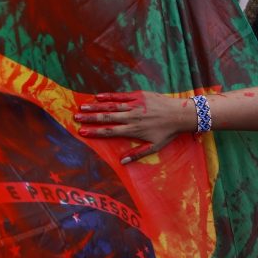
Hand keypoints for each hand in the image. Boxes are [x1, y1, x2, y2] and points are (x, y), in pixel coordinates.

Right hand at [74, 91, 190, 163]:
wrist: (181, 114)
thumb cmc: (168, 132)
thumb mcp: (155, 147)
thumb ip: (137, 154)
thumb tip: (121, 162)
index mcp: (134, 130)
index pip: (110, 131)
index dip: (95, 132)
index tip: (81, 132)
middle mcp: (132, 117)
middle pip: (107, 117)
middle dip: (90, 118)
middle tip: (76, 117)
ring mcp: (135, 105)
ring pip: (112, 105)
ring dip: (96, 106)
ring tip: (82, 106)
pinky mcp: (140, 95)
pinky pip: (121, 95)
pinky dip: (109, 96)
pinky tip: (98, 96)